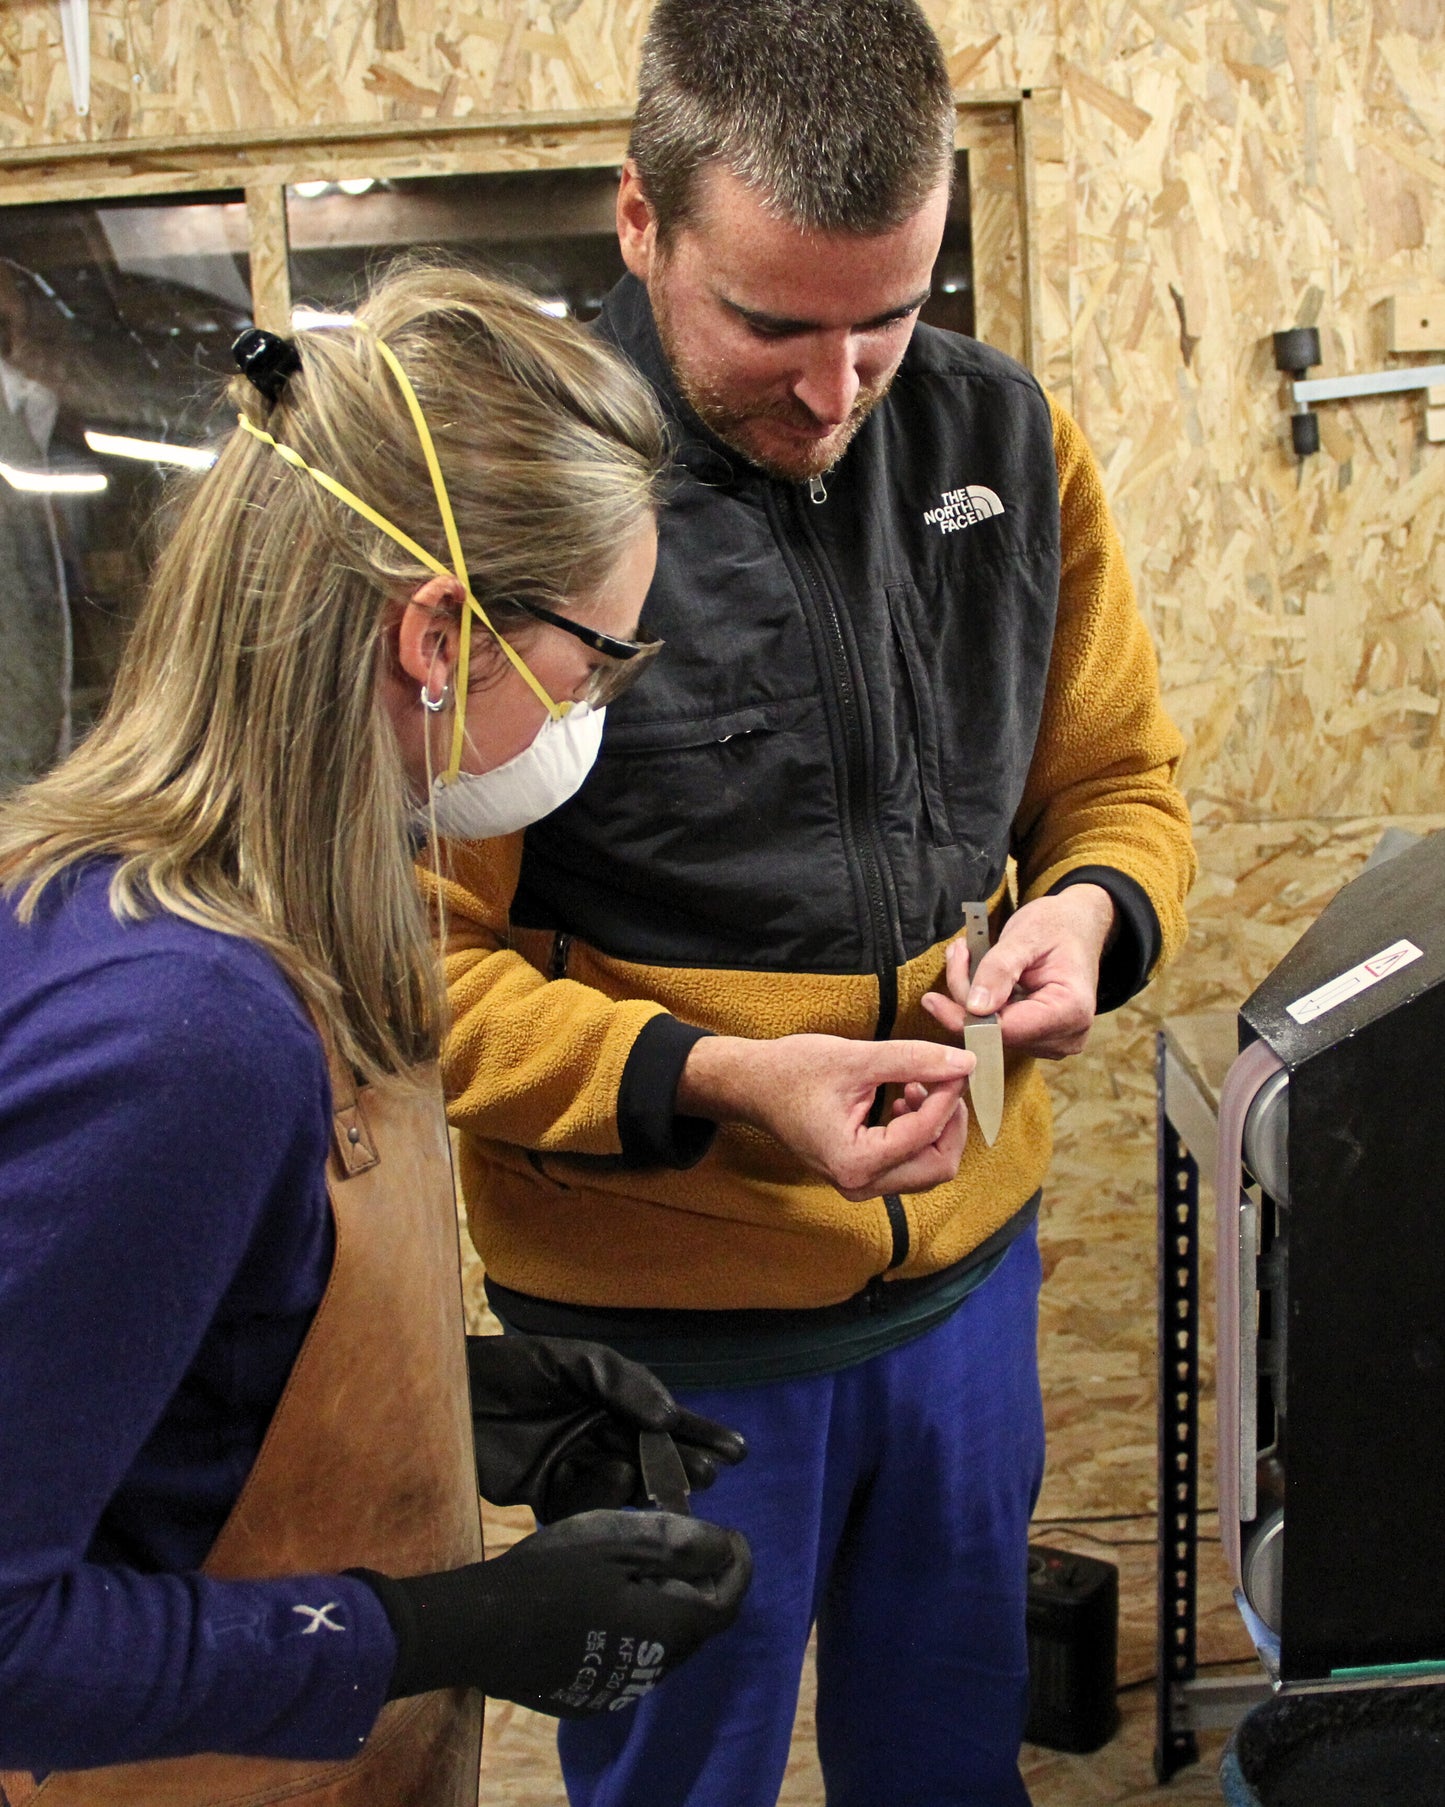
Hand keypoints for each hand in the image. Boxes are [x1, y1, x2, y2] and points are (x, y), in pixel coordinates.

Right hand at [358, 1510, 751, 1716]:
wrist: (483, 1629)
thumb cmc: (555, 1576)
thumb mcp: (622, 1542)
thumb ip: (681, 1545)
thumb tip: (727, 1546)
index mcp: (671, 1630)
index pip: (729, 1599)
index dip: (737, 1563)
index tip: (730, 1532)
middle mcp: (655, 1669)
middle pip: (699, 1623)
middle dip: (702, 1581)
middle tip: (684, 1539)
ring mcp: (620, 1688)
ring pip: (666, 1642)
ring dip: (669, 1603)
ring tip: (644, 1563)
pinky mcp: (591, 1694)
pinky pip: (632, 1656)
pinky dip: (638, 1624)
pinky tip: (608, 1598)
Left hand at [467, 1334, 746, 1521]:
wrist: (447, 1394)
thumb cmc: (510, 1366)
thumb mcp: (572, 1360)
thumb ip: (623, 1382)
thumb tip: (668, 1417)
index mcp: (609, 1400)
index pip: (663, 1420)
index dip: (699, 1434)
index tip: (736, 1451)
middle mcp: (596, 1434)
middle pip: (650, 1456)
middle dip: (682, 1465)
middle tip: (709, 1475)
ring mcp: (572, 1466)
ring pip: (623, 1484)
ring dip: (646, 1484)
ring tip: (660, 1478)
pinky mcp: (543, 1495)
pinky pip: (582, 1506)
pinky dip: (601, 1498)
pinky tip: (614, 1480)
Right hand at [676, 1034, 972, 1200]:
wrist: (752, 1086)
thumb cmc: (792, 1071)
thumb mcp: (856, 1058)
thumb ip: (914, 1060)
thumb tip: (964, 1063)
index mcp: (855, 1161)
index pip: (925, 1133)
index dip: (949, 1096)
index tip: (958, 1064)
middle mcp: (859, 1184)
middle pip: (938, 1165)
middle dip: (950, 1121)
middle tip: (945, 1079)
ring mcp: (860, 1184)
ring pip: (928, 1167)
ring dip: (935, 1126)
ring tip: (917, 1084)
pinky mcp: (861, 1175)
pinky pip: (909, 1163)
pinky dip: (920, 1133)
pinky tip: (905, 1099)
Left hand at [919, 886, 1115, 1060]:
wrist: (1077, 926)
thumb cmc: (1056, 926)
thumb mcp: (1025, 935)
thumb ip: (999, 970)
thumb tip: (975, 1007)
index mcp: (1071, 1010)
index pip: (1007, 1030)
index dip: (965, 1018)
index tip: (932, 1000)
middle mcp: (1066, 1037)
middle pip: (996, 1034)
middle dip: (965, 1000)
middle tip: (956, 955)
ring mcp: (1053, 1042)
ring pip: (992, 1033)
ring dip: (969, 999)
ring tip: (966, 956)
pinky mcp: (1038, 1039)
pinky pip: (998, 1029)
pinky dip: (981, 1004)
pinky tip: (976, 974)